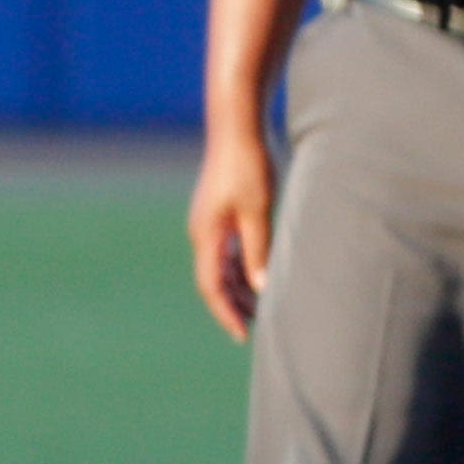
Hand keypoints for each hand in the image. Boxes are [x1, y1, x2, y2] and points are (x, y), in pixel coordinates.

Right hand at [189, 130, 277, 341]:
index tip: (242, 335)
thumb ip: (259, 249)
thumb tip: (260, 287)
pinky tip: (257, 274)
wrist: (235, 128)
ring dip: (237, 289)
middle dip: (233, 306)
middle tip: (258, 327)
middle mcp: (202, 232)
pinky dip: (239, 268)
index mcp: (207, 235)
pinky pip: (225, 251)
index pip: (211, 286)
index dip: (226, 313)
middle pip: (213, 280)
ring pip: (219, 267)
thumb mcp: (258, 209)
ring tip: (261, 307)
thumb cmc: (248, 165)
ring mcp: (208, 223)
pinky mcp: (218, 213)